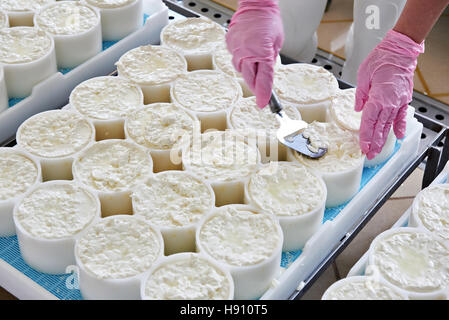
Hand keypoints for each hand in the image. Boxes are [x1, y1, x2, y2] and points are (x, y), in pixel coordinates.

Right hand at [226, 0, 283, 107]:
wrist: (255, 5)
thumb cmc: (269, 20)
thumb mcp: (277, 43)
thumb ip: (270, 62)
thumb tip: (266, 76)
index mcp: (262, 52)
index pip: (264, 79)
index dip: (264, 94)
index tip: (263, 104)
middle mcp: (247, 52)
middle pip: (250, 78)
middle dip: (255, 86)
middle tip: (260, 92)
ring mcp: (236, 49)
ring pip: (241, 69)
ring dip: (249, 71)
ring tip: (255, 61)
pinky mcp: (230, 44)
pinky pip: (236, 58)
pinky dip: (242, 59)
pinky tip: (247, 51)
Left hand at [355, 30, 423, 159]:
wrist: (400, 51)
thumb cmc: (380, 60)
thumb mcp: (363, 77)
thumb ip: (360, 95)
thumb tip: (357, 109)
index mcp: (377, 99)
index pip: (368, 123)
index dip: (365, 137)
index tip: (363, 148)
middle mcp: (389, 104)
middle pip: (379, 128)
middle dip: (374, 143)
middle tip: (369, 155)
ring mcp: (398, 103)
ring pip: (389, 125)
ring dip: (384, 138)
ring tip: (379, 150)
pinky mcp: (404, 99)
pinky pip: (402, 116)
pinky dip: (400, 126)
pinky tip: (398, 136)